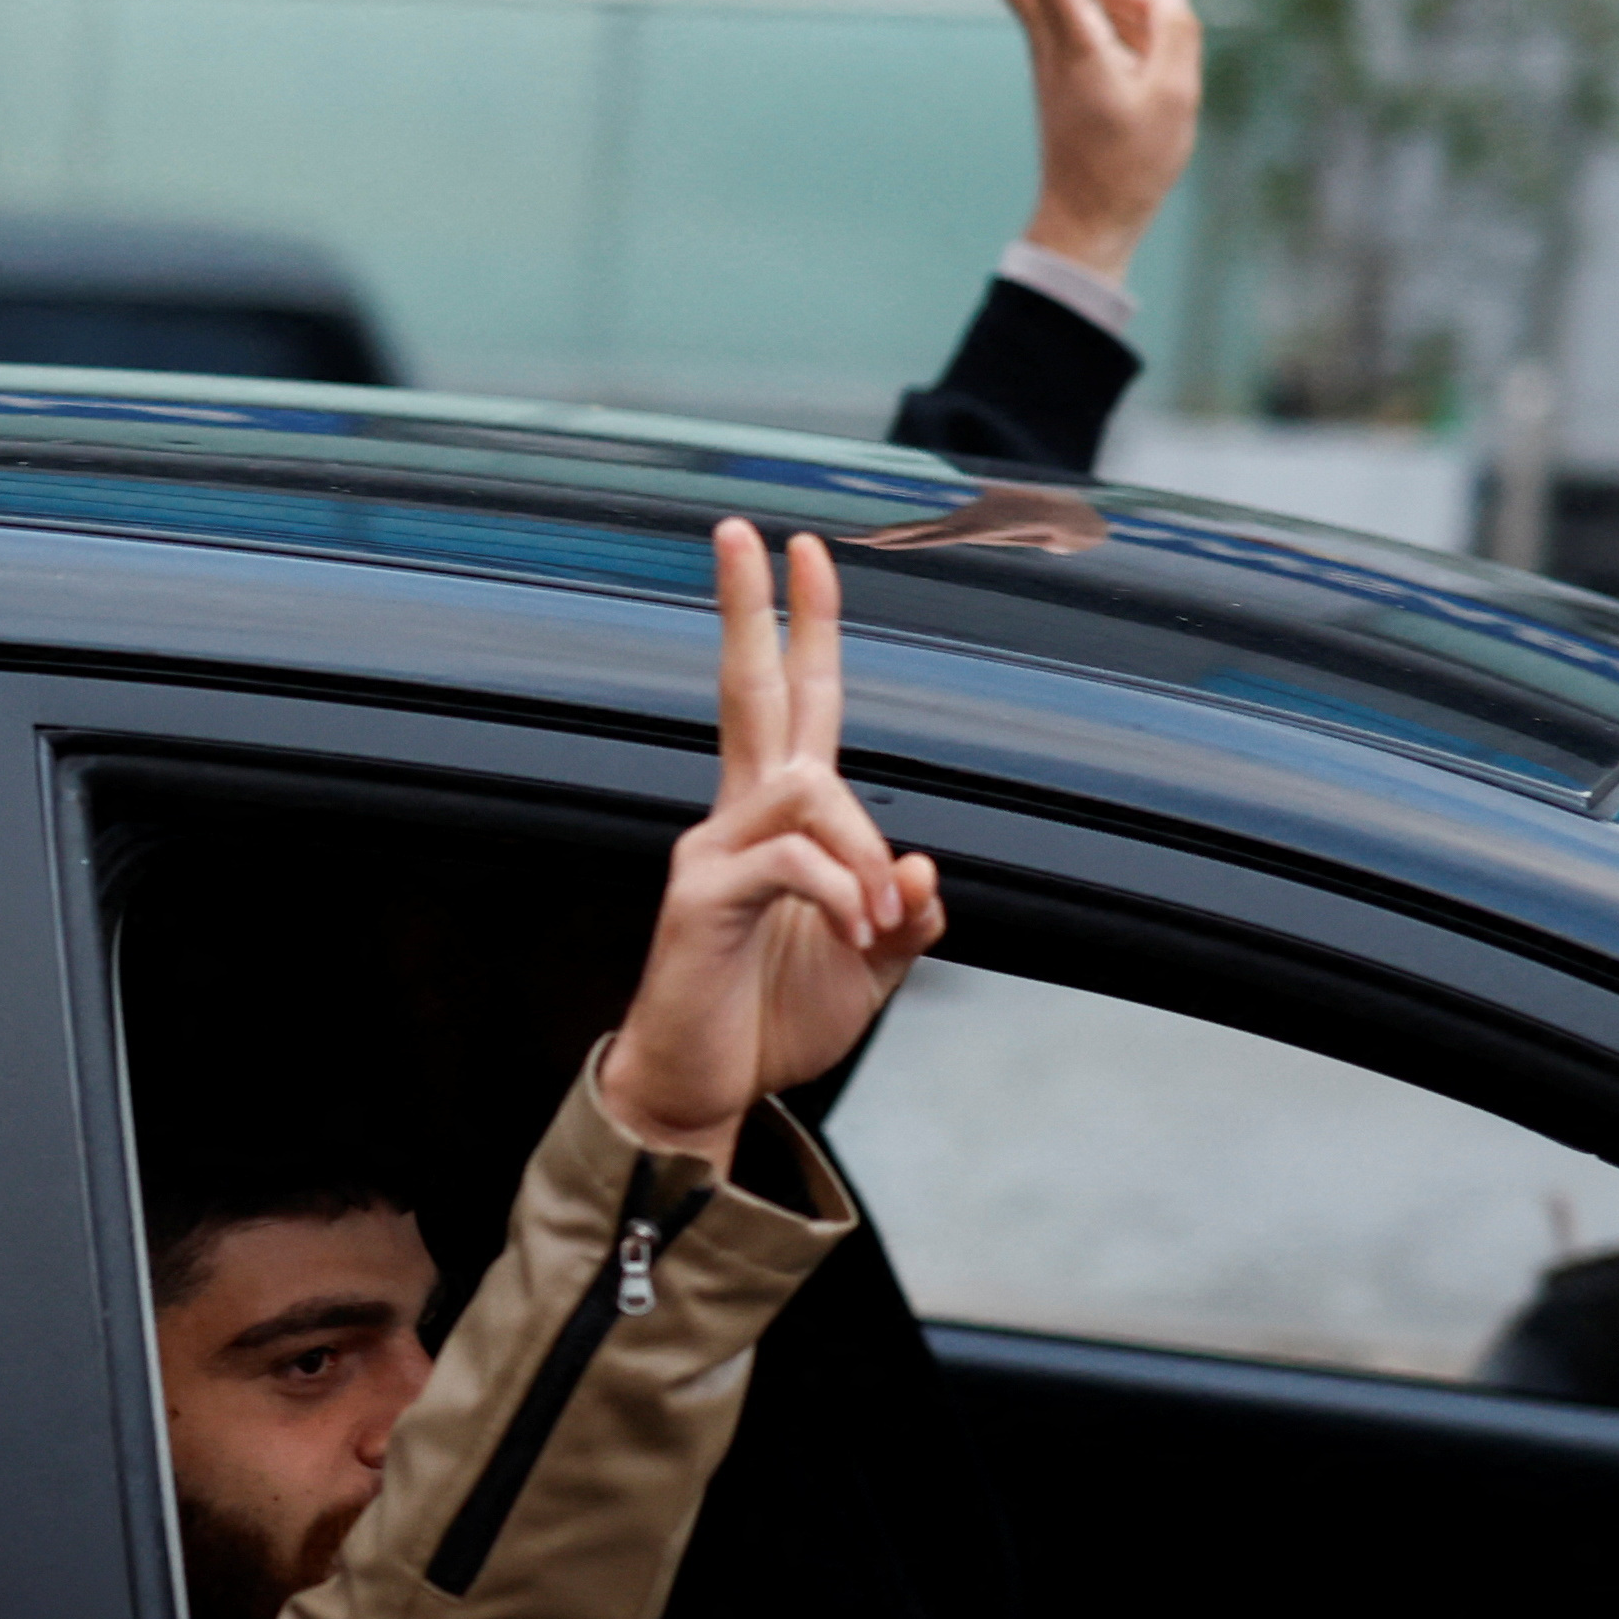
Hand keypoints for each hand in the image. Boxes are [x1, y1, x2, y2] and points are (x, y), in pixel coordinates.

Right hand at [604, 520, 943, 1163]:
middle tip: (745, 530)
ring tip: (872, 923)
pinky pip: (789, 860)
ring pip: (808, 790)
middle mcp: (738, 816)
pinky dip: (837, 893)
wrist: (706, 1088)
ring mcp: (711, 850)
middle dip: (750, 608)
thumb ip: (904, 913)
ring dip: (861, 852)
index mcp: (780, 821)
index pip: (796, 703)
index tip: (804, 550)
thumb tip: (920, 866)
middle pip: (748, 689)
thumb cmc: (775, 1019)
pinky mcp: (698, 895)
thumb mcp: (871, 965)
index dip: (803, 627)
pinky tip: (850, 935)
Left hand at [946, 0, 1199, 279]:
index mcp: (1073, 41)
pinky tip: (1144, 47)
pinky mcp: (1060, 54)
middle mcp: (1049, 34)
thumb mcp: (1175, 98)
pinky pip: (1081, 3)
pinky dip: (1115, 7)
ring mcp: (1050, 43)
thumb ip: (1176, 31)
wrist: (1088, 219)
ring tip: (1151, 58)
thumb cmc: (1133, 165)